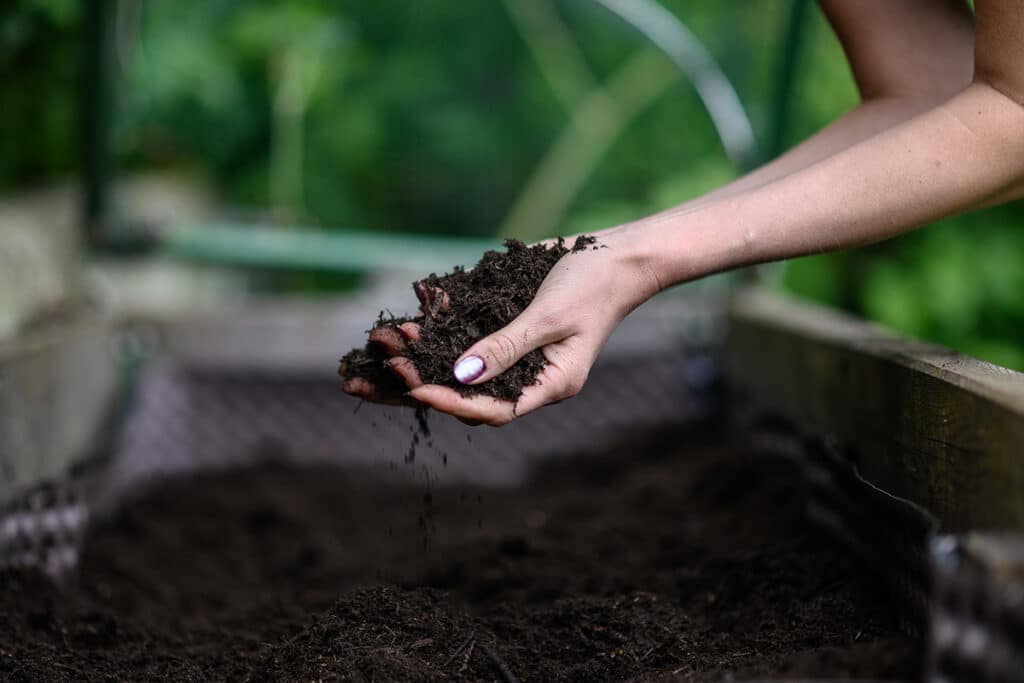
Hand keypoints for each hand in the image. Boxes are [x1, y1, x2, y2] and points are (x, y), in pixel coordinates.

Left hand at [407, 227, 658, 424]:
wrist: (616, 254)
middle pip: (470, 393)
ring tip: (389, 339)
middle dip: (425, 382)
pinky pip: (469, 332)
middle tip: (386, 369)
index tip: (414, 388)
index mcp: (550, 384)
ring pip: (462, 364)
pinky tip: (421, 305)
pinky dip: (443, 321)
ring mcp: (517, 351)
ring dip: (426, 351)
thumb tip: (461, 374)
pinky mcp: (507, 327)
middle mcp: (529, 373)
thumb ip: (507, 345)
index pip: (493, 410)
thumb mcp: (550, 316)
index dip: (451, 402)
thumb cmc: (594, 286)